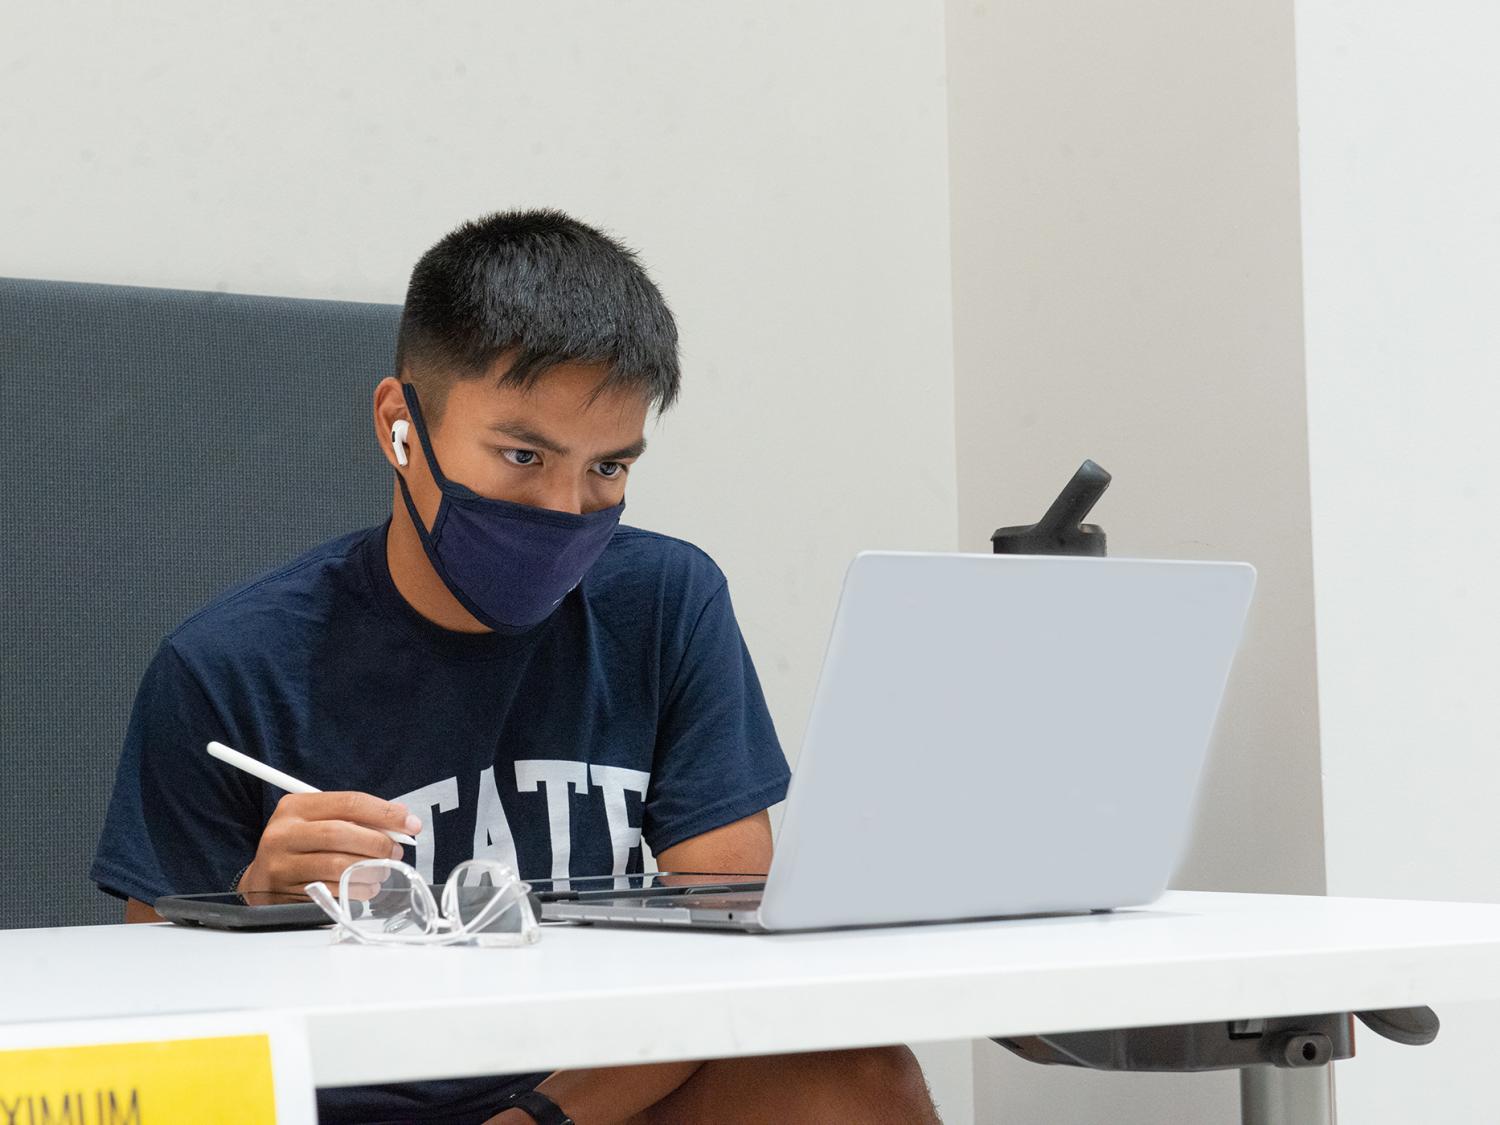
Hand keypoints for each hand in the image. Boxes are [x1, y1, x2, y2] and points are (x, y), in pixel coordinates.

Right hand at [238, 792, 421, 899]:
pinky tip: (367, 887)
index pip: (348, 803)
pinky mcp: (285, 895)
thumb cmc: (301, 845)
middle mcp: (283, 834)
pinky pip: (331, 892)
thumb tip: (401, 821)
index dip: (384, 812)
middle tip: (396, 851)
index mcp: (295, 807)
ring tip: (383, 871)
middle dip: (378, 843)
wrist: (261, 879)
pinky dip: (357, 890)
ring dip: (371, 870)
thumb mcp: (320, 820)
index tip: (410, 823)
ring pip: (338, 866)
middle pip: (341, 833)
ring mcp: (281, 866)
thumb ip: (356, 818)